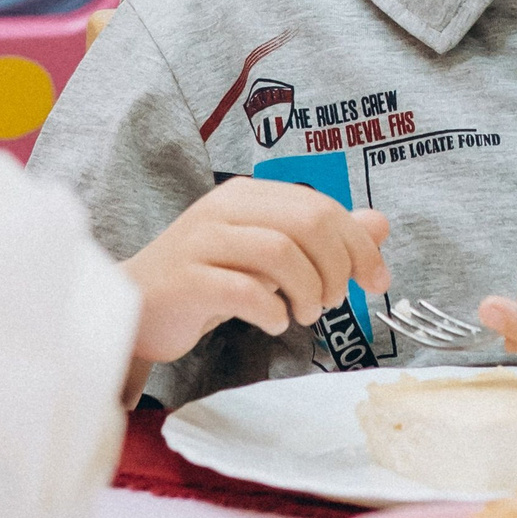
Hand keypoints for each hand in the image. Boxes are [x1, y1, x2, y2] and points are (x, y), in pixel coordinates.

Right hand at [121, 177, 390, 363]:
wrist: (136, 309)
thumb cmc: (210, 280)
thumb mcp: (271, 256)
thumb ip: (323, 239)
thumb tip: (380, 223)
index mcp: (250, 195)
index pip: (322, 207)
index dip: (359, 245)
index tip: (378, 281)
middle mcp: (225, 208)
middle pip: (307, 223)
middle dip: (337, 266)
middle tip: (335, 301)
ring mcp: (201, 241)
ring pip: (279, 252)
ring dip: (308, 290)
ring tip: (306, 314)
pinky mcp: (184, 280)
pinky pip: (242, 289)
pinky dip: (271, 309)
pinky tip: (275, 322)